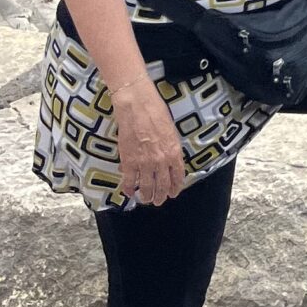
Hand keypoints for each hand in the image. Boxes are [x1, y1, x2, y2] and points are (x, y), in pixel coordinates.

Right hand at [114, 81, 186, 206]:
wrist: (137, 106)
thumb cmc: (156, 112)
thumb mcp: (170, 131)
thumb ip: (169, 148)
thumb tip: (166, 160)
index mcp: (174, 152)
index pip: (178, 176)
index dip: (175, 187)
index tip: (173, 193)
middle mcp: (161, 161)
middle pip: (162, 186)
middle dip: (160, 196)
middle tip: (157, 201)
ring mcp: (144, 163)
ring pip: (146, 187)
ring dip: (145, 196)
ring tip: (144, 199)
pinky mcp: (129, 162)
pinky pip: (129, 181)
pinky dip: (128, 188)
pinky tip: (128, 192)